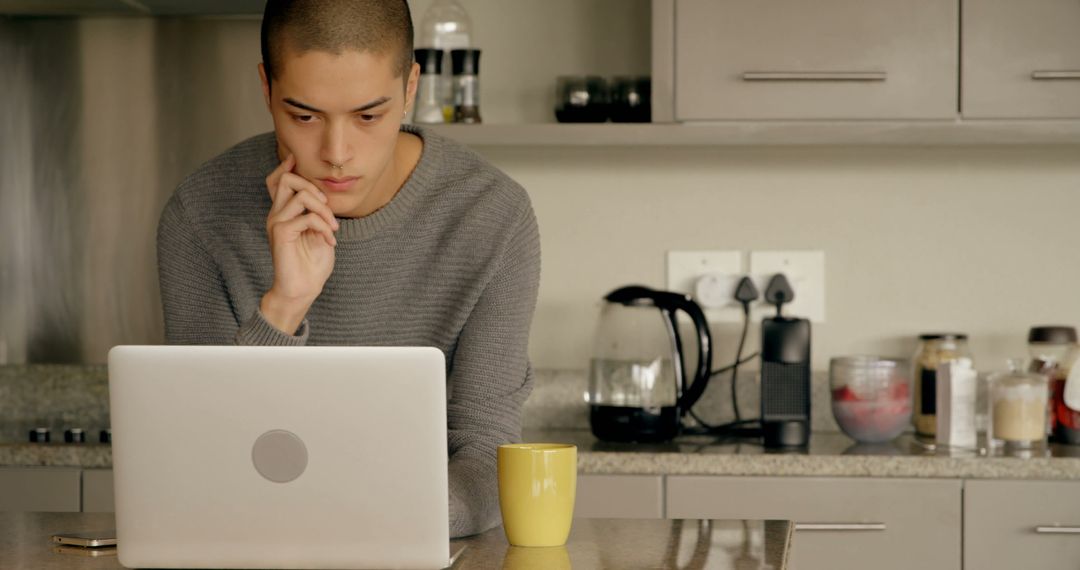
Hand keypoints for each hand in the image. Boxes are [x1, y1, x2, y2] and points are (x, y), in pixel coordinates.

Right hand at [260, 154, 338, 333]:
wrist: (303, 290)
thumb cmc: (312, 264)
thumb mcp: (319, 233)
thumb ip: (317, 214)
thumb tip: (323, 197)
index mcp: (284, 213)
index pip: (277, 181)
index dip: (285, 166)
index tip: (296, 159)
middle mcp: (276, 214)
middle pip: (286, 179)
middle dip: (313, 186)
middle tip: (328, 209)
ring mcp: (276, 223)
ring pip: (300, 195)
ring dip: (324, 210)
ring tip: (333, 229)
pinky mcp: (281, 233)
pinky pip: (307, 217)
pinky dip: (324, 227)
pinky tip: (330, 241)